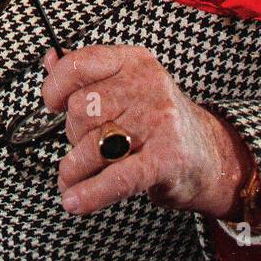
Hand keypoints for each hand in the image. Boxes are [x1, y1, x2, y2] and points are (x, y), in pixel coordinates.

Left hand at [41, 44, 255, 218]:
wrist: (210, 156)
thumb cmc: (158, 121)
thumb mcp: (127, 86)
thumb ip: (87, 75)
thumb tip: (49, 60)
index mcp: (134, 62)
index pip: (80, 64)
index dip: (56, 86)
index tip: (52, 103)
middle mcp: (147, 86)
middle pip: (81, 109)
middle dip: (74, 133)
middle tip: (87, 145)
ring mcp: (158, 122)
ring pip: (92, 146)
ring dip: (74, 169)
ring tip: (74, 179)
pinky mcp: (165, 160)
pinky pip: (117, 178)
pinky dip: (91, 192)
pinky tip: (74, 201)